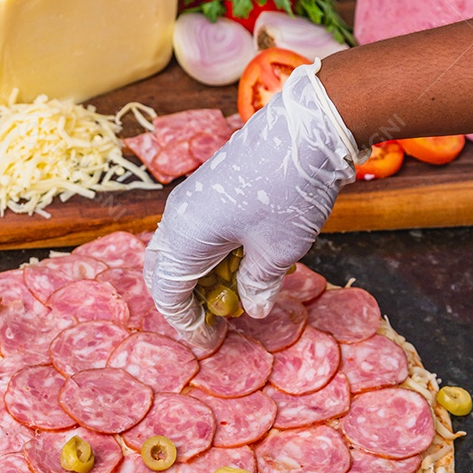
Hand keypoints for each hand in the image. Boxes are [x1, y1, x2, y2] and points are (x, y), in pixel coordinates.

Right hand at [144, 62, 360, 344]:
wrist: (308, 129)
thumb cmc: (289, 192)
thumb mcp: (277, 251)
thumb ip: (258, 285)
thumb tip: (253, 307)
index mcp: (184, 235)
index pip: (168, 294)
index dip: (188, 324)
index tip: (211, 342)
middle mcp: (179, 216)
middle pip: (164, 271)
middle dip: (185, 302)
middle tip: (214, 323)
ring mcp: (193, 198)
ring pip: (180, 251)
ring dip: (201, 279)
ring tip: (235, 298)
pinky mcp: (211, 188)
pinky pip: (197, 232)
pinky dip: (212, 257)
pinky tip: (243, 267)